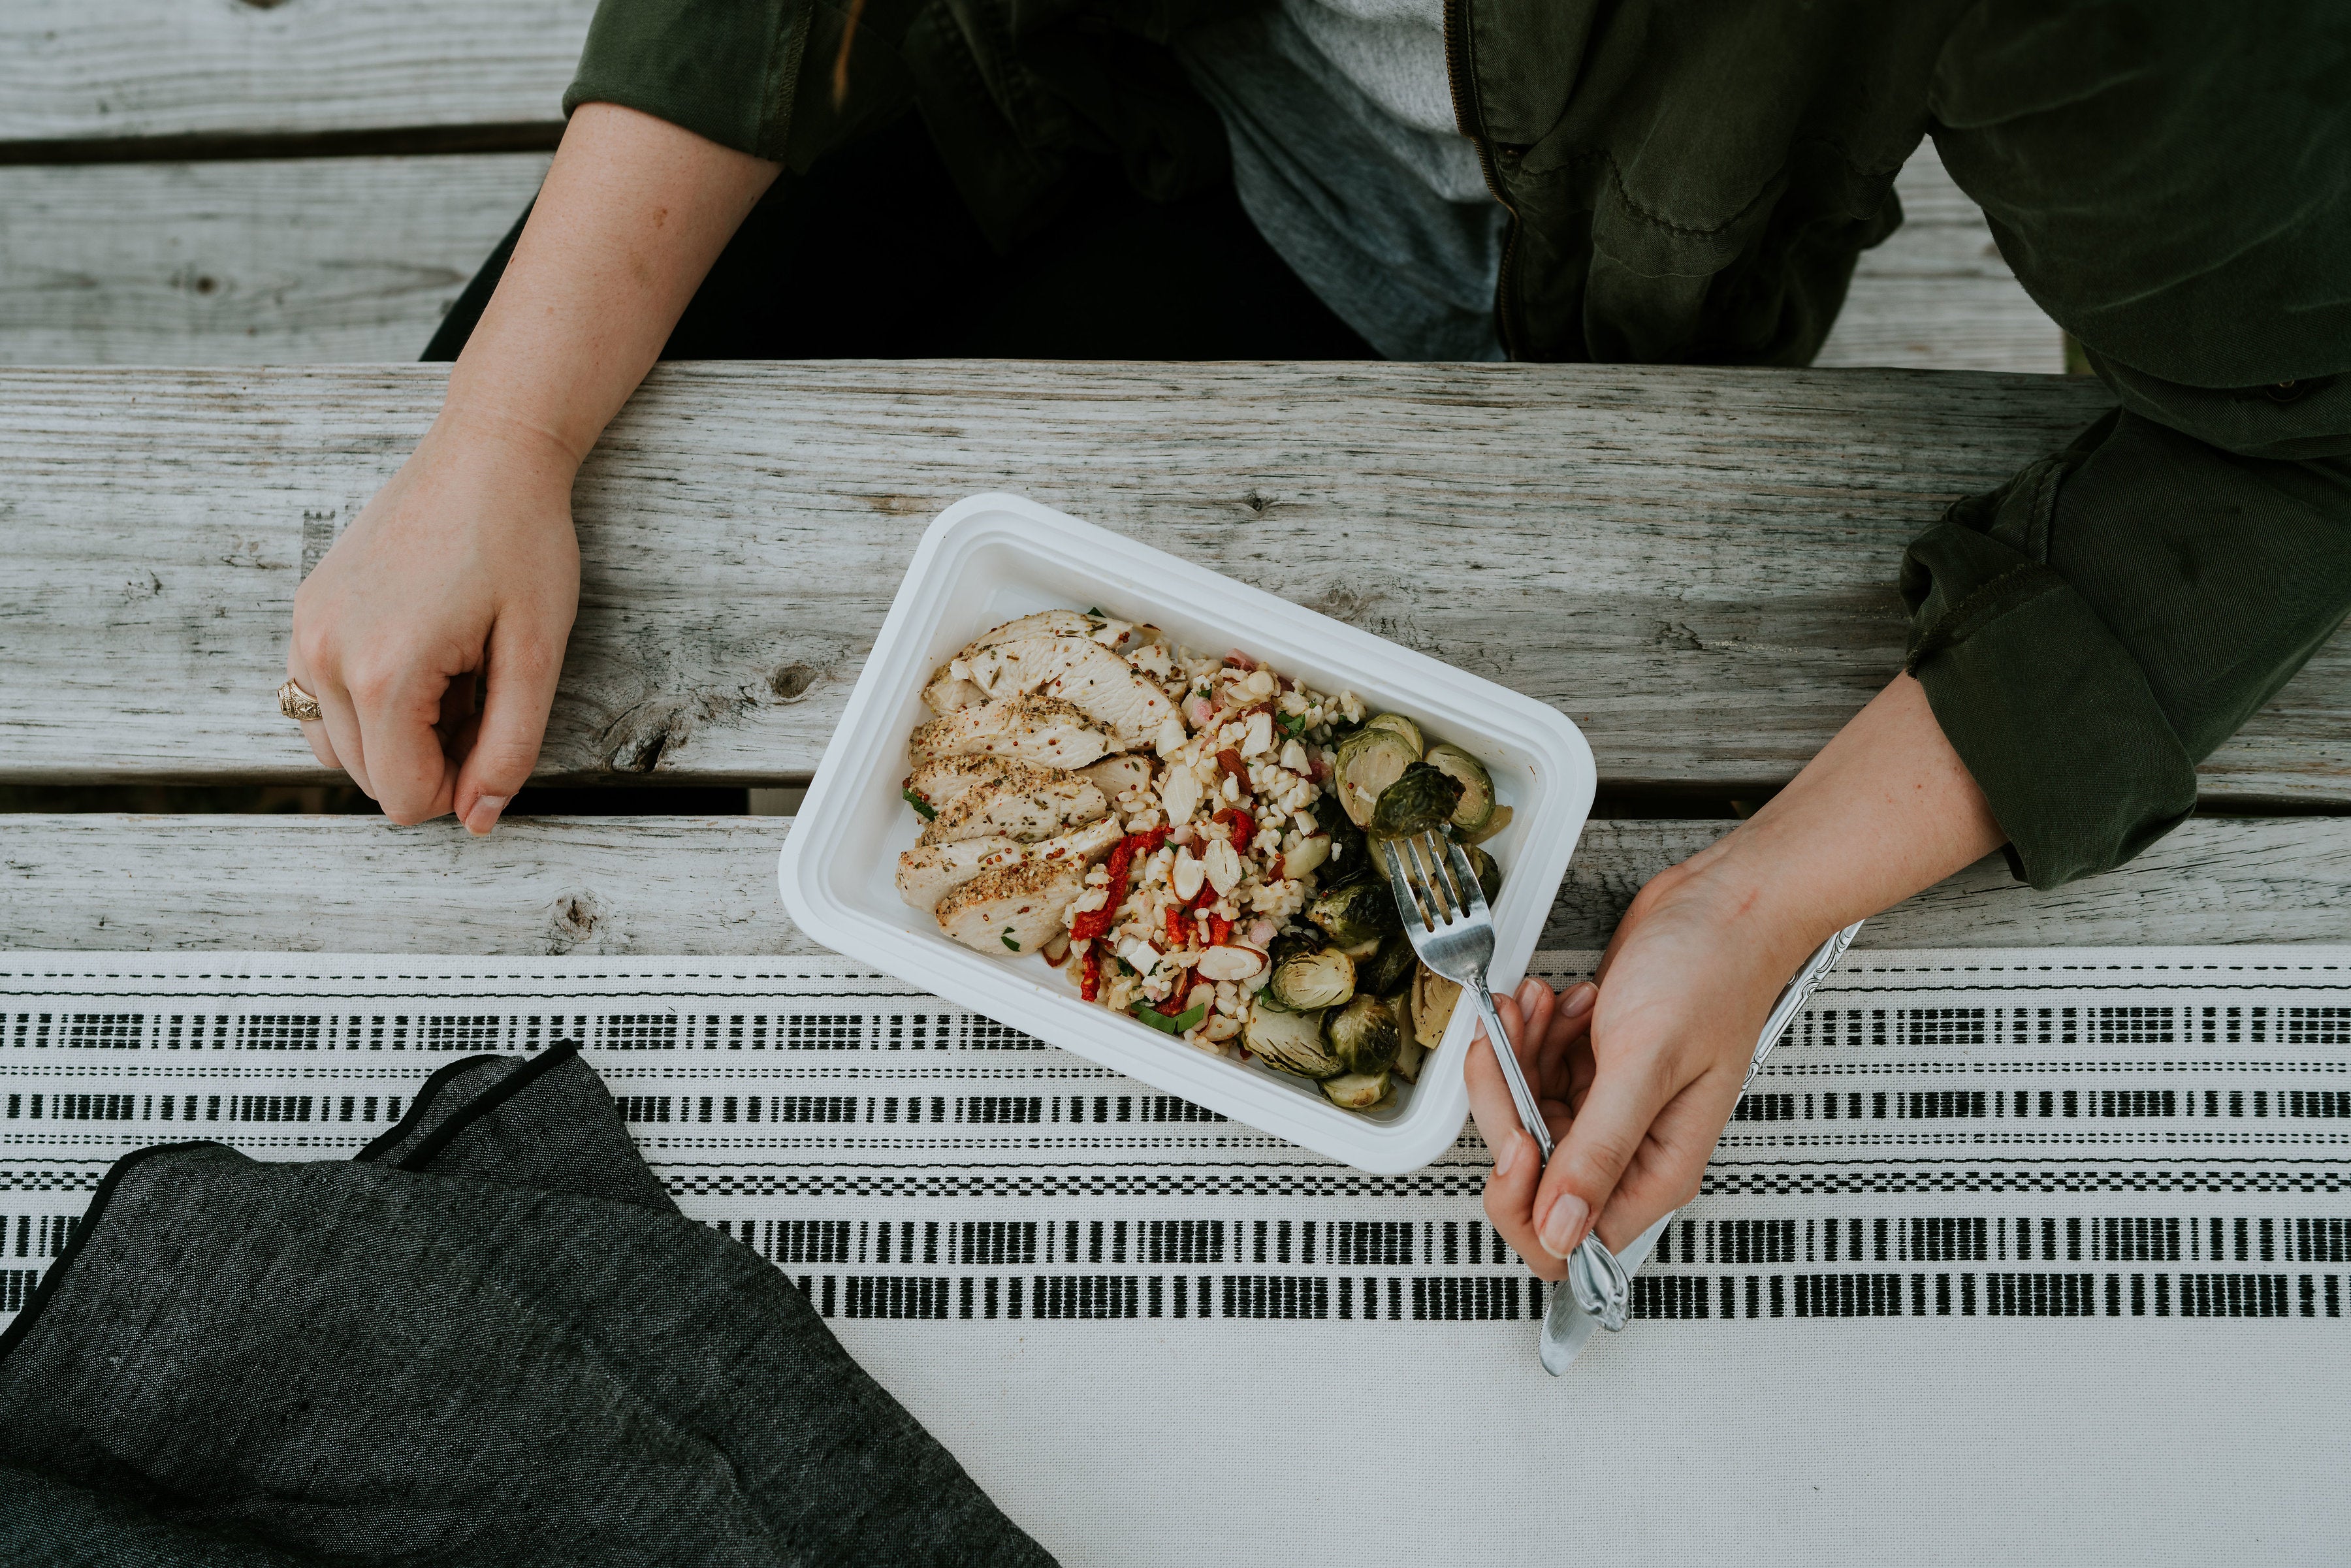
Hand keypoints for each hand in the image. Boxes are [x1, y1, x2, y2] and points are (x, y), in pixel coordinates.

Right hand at [287, 420, 579, 831]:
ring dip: (398, 735)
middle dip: (431, 758)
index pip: (402, 798)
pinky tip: (423, 658)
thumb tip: (477, 820)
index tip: (495, 730)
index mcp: (380, 672)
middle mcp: (324, 654)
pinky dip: (370, 704)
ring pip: (340, 747)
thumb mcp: (536, 657)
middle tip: (481, 689)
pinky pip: (321, 700)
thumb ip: (508, 749)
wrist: (487, 455)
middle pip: (370, 778)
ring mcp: (306, 630)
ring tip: (453, 675)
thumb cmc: (523, 545)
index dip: (459, 787)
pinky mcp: (307, 613)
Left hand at [1470, 860, 1810, 1276]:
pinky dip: (1534, 1033)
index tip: (1517, 1139)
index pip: (1566, 1241)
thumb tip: (1558, 1233)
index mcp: (1655, 1172)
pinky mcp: (1592, 1067)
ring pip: (1523, 1111)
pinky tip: (1560, 999)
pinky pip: (1533, 1069)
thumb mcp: (1648, 1062)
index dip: (1524, 1201)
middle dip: (1507, 1100)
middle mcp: (1629, 1150)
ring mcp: (1607, 1107)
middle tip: (1507, 1041)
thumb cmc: (1714, 973)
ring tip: (1539, 1005)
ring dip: (1518, 1053)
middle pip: (1529, 1170)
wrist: (1725, 903)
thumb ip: (1599, 1151)